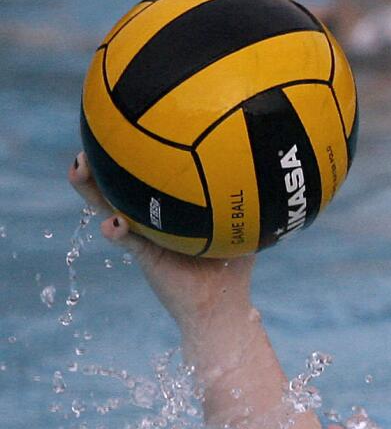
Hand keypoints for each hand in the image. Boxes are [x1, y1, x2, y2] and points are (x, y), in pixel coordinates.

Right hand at [69, 152, 254, 332]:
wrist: (223, 302)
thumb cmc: (235, 263)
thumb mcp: (245, 223)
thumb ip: (250, 195)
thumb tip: (270, 160)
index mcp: (168, 206)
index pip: (143, 172)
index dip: (127, 152)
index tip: (118, 126)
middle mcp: (150, 216)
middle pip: (115, 183)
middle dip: (97, 161)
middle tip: (88, 141)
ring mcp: (143, 233)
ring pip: (106, 206)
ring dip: (91, 189)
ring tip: (81, 170)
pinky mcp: (144, 255)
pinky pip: (125, 239)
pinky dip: (116, 231)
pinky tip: (114, 223)